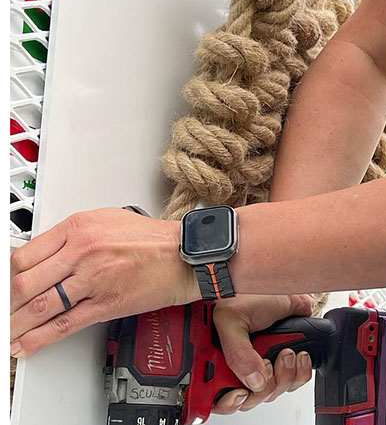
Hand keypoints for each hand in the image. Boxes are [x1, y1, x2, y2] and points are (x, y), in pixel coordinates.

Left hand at [10, 207, 197, 356]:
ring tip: (7, 331)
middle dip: (7, 302)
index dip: (7, 275)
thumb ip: (72, 237)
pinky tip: (27, 343)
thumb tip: (42, 255)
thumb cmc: (152, 240)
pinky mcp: (106, 304)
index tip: (4, 285)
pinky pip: (64, 324)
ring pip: (39, 306)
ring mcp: (93, 280)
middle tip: (3, 310)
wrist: (187, 255)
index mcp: (79, 228)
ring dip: (16, 323)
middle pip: (24, 282)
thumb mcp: (106, 221)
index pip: (24, 255)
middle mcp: (82, 252)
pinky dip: (39, 338)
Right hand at [211, 294, 315, 413]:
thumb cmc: (248, 297)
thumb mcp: (233, 320)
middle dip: (263, 388)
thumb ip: (237, 353)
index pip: (216, 398)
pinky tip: (298, 355)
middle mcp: (239, 368)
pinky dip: (299, 373)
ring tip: (285, 351)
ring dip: (283, 376)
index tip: (240, 393)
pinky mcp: (285, 364)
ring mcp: (263, 367)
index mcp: (218, 361)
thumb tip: (253, 380)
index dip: (227, 402)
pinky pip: (294, 382)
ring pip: (273, 393)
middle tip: (268, 363)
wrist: (279, 285)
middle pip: (249, 400)